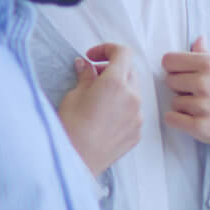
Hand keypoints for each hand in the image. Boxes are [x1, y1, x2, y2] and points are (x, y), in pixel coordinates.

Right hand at [55, 43, 140, 175]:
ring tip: (97, 99)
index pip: (123, 53)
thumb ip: (85, 76)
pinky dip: (122, 107)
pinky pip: (134, 112)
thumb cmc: (70, 126)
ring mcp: (139, 116)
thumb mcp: (74, 95)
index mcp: (116, 83)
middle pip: (130, 71)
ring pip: (134, 92)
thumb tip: (86, 65)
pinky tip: (103, 117)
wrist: (76, 160)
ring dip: (119, 88)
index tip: (93, 57)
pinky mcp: (138, 132)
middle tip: (92, 76)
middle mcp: (133, 97)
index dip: (107, 49)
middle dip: (112, 69)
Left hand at [161, 38, 209, 161]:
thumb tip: (198, 40)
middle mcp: (204, 82)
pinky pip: (172, 119)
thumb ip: (207, 56)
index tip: (186, 76)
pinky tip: (198, 120)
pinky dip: (181, 122)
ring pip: (173, 102)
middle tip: (201, 95)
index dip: (176, 69)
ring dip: (185, 107)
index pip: (168, 60)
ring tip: (206, 109)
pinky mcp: (200, 127)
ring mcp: (202, 106)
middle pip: (169, 81)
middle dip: (181, 88)